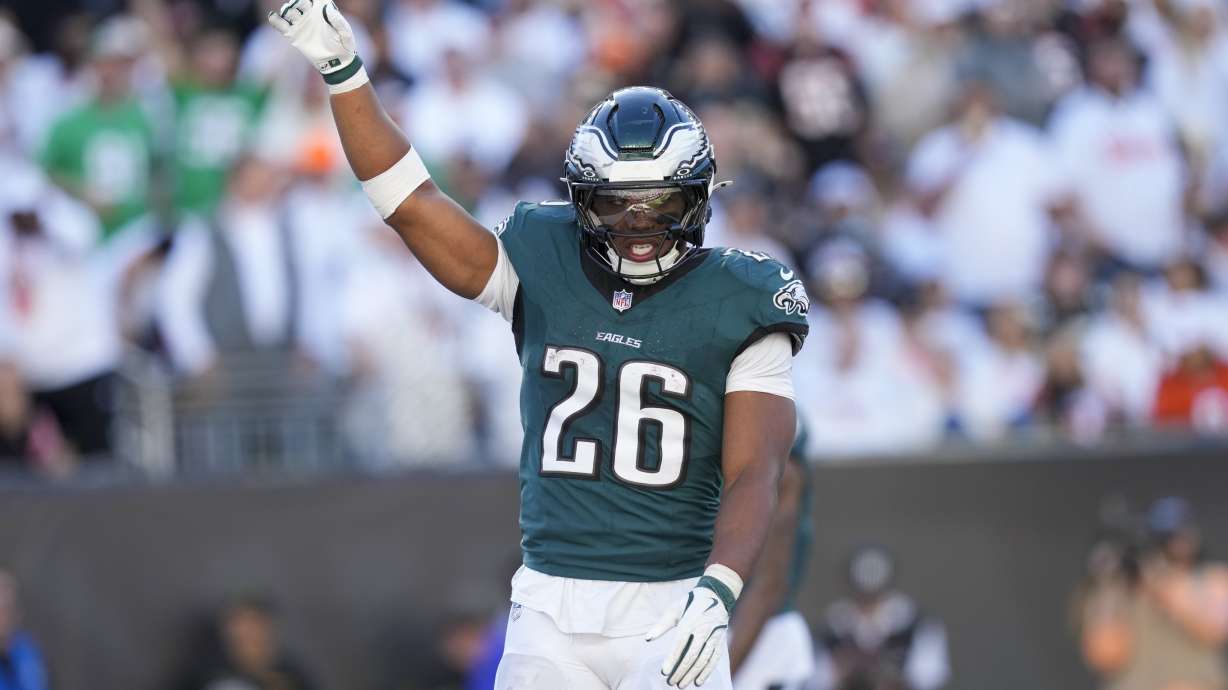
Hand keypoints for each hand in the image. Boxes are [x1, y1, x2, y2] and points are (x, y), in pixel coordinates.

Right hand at [267, 0, 366, 91]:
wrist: (337, 62)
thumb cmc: (344, 45)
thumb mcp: (344, 32)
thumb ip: (337, 20)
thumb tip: (327, 7)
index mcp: (322, 10)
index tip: (307, 2)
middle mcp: (309, 14)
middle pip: (297, 2)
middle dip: (296, 2)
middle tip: (298, 7)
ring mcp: (301, 24)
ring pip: (288, 11)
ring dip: (287, 10)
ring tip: (291, 15)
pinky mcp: (294, 35)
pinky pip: (280, 25)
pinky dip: (275, 20)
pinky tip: (273, 17)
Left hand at [645, 565, 741, 687]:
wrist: (717, 595)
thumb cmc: (690, 603)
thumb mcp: (675, 609)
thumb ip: (662, 625)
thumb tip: (647, 639)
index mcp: (690, 621)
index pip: (679, 644)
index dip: (672, 659)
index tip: (664, 672)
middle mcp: (703, 629)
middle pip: (692, 655)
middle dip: (681, 671)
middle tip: (671, 682)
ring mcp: (714, 636)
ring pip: (703, 659)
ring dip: (692, 674)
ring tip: (681, 684)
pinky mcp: (720, 641)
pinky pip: (714, 659)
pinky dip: (707, 672)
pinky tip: (698, 681)